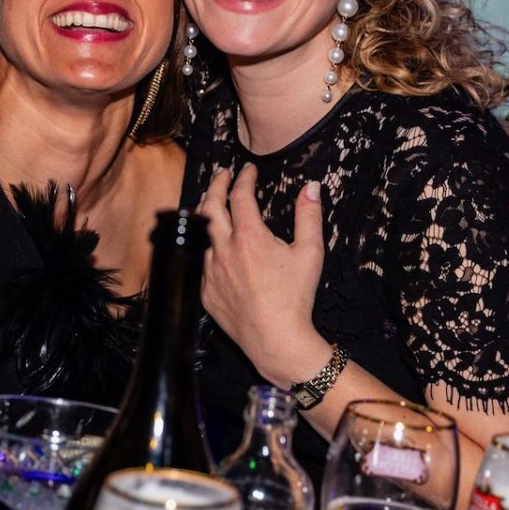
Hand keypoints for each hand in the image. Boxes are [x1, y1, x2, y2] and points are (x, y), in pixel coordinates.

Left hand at [199, 164, 327, 384]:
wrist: (276, 339)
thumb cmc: (295, 298)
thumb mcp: (310, 253)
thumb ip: (308, 217)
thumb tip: (310, 188)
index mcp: (249, 238)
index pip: (240, 196)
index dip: (244, 178)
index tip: (248, 171)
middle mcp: (223, 250)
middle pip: (209, 206)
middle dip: (215, 185)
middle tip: (223, 175)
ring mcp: (209, 270)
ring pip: (199, 232)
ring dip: (205, 212)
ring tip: (213, 203)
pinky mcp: (204, 290)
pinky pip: (198, 259)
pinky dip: (204, 244)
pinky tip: (211, 243)